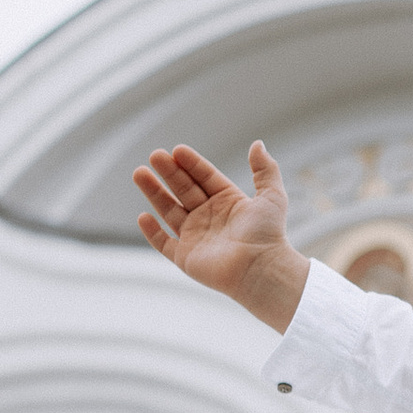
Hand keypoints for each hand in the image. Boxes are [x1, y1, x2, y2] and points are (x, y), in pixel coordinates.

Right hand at [133, 139, 309, 333]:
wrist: (260, 269)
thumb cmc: (268, 234)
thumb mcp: (272, 195)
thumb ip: (265, 169)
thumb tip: (257, 144)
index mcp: (228, 201)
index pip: (204, 177)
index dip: (191, 163)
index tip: (177, 150)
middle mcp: (209, 217)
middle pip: (183, 190)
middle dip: (168, 173)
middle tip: (154, 155)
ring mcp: (196, 237)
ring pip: (169, 211)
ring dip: (154, 193)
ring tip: (139, 173)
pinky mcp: (186, 258)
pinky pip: (164, 243)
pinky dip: (152, 232)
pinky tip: (143, 216)